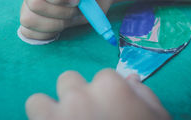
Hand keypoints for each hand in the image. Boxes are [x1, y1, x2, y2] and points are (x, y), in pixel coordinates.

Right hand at [20, 0, 116, 39]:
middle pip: (34, 4)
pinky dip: (51, 32)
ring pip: (31, 21)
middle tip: (79, 3)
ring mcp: (31, 4)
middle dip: (62, 9)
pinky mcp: (35, 21)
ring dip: (59, 21)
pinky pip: (31, 33)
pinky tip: (65, 22)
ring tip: (74, 11)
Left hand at [26, 69, 170, 119]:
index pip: (104, 76)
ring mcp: (58, 114)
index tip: (111, 109)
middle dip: (76, 95)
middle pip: (69, 80)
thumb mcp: (158, 119)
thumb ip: (145, 95)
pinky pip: (32, 115)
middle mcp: (80, 95)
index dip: (108, 94)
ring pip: (40, 99)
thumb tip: (129, 78)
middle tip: (85, 118)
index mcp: (111, 88)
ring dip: (50, 111)